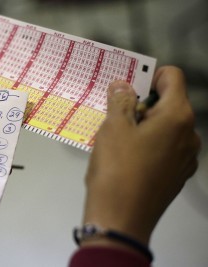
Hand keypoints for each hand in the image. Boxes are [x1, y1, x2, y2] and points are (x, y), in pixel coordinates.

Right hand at [82, 66, 200, 248]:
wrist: (121, 218)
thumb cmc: (116, 168)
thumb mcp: (113, 127)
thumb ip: (121, 100)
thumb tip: (123, 85)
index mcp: (177, 116)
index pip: (172, 77)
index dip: (149, 76)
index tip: (127, 90)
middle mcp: (189, 134)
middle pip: (169, 104)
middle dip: (143, 104)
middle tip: (115, 117)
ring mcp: (186, 157)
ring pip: (166, 128)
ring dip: (145, 126)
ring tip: (119, 141)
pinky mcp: (178, 175)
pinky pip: (165, 149)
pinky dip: (149, 145)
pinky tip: (129, 160)